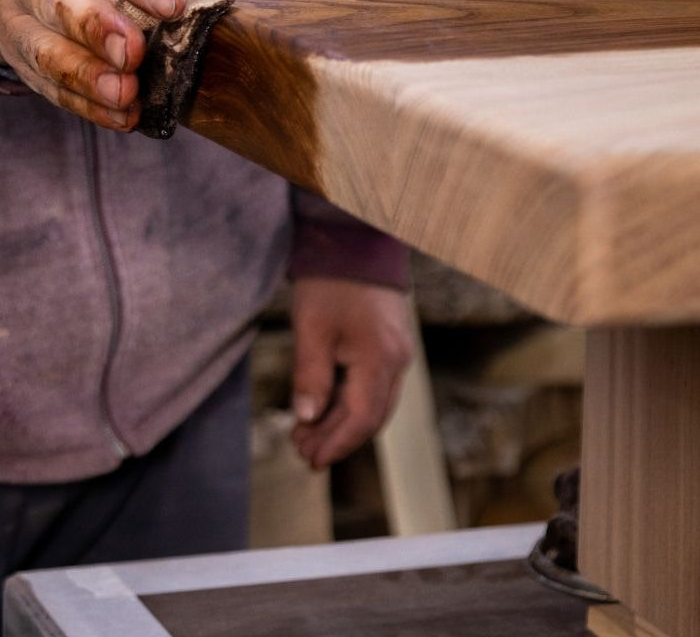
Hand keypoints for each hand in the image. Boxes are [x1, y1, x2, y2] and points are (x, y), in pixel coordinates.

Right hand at [0, 0, 188, 129]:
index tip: (173, 4)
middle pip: (56, 3)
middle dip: (98, 30)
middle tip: (135, 52)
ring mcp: (12, 21)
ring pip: (47, 54)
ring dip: (90, 79)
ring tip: (127, 94)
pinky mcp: (18, 60)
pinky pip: (51, 89)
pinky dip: (88, 107)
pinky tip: (122, 116)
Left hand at [290, 278, 413, 469]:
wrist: (355, 238)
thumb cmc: (331, 282)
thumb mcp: (312, 329)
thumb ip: (311, 377)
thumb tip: (308, 418)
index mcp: (381, 361)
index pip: (362, 420)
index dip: (336, 444)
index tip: (311, 460)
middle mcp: (397, 361)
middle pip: (371, 416)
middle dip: (337, 438)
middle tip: (302, 450)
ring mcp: (397, 351)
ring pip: (373, 401)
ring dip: (342, 420)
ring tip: (307, 432)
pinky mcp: (390, 342)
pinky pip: (373, 383)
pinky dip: (349, 399)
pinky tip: (325, 404)